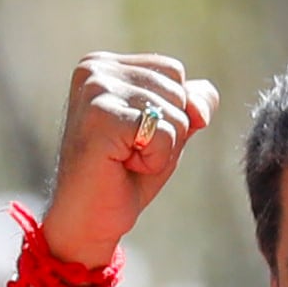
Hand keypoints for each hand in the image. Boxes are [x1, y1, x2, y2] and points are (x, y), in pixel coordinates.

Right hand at [29, 52, 222, 286]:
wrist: (87, 222)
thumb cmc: (123, 177)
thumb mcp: (167, 131)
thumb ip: (191, 103)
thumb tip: (201, 107)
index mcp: (104, 64)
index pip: (173, 70)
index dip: (170, 113)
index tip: (132, 137)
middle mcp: (94, 69)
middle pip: (177, 88)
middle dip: (168, 131)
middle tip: (128, 154)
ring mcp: (95, 90)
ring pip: (174, 111)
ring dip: (161, 149)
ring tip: (124, 161)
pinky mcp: (101, 117)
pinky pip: (163, 133)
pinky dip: (155, 160)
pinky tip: (122, 168)